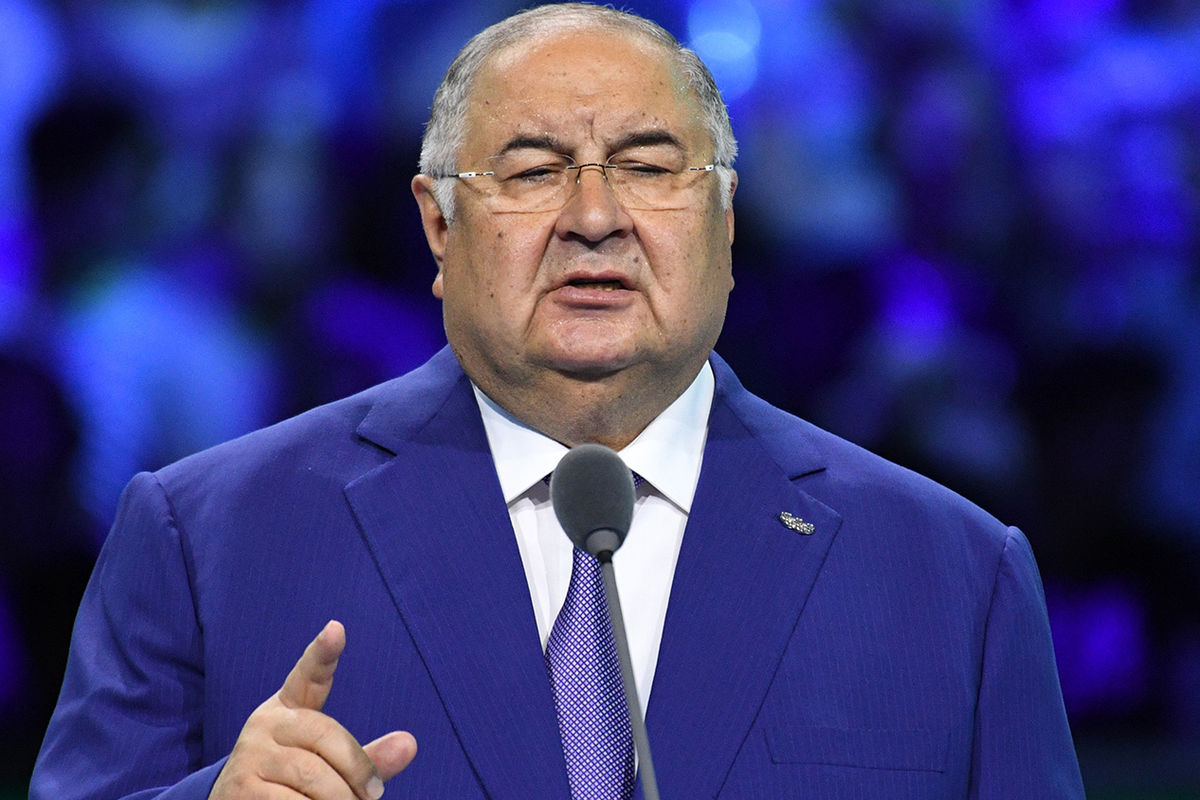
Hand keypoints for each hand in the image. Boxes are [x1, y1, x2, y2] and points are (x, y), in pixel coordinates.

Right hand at [210, 621, 416, 798]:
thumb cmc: (294, 784)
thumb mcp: (329, 765)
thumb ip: (366, 758)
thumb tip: (410, 744)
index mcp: (290, 707)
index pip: (308, 675)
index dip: (323, 652)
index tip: (336, 630)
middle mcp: (266, 723)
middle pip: (326, 736)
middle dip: (357, 771)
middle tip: (373, 795)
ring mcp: (249, 754)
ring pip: (312, 776)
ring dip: (339, 799)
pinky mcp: (239, 788)